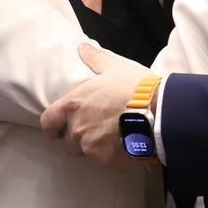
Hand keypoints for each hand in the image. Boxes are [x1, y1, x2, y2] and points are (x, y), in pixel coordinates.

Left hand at [41, 43, 148, 167]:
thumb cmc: (134, 87)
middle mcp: (77, 128)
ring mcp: (90, 146)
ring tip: (112, 137)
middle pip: (67, 140)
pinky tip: (125, 145)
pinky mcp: (106, 160)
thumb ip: (95, 59)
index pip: (48, 122)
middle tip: (96, 129)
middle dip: (79, 137)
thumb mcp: (114, 68)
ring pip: (85, 152)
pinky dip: (112, 155)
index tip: (59, 127)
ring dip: (94, 147)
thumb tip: (82, 47)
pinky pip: (104, 161)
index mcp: (73, 105)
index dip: (53, 126)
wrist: (158, 111)